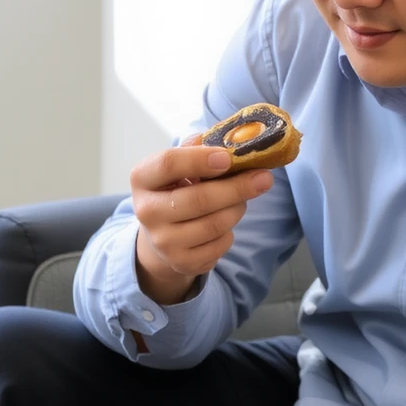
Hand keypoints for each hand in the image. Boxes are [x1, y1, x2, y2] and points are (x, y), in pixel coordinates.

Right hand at [130, 139, 274, 305]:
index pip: (168, 164)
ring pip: (215, 224)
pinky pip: (221, 244)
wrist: (161, 235)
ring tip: (240, 199)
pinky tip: (224, 222)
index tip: (227, 158)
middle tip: (264, 178)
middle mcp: (146, 212)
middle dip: (237, 188)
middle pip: (199, 199)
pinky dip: (230, 231)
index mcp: (142, 178)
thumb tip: (236, 142)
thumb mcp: (178, 166)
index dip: (200, 159)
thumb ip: (200, 149)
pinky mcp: (181, 262)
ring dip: (237, 208)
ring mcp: (163, 241)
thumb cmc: (176, 189)